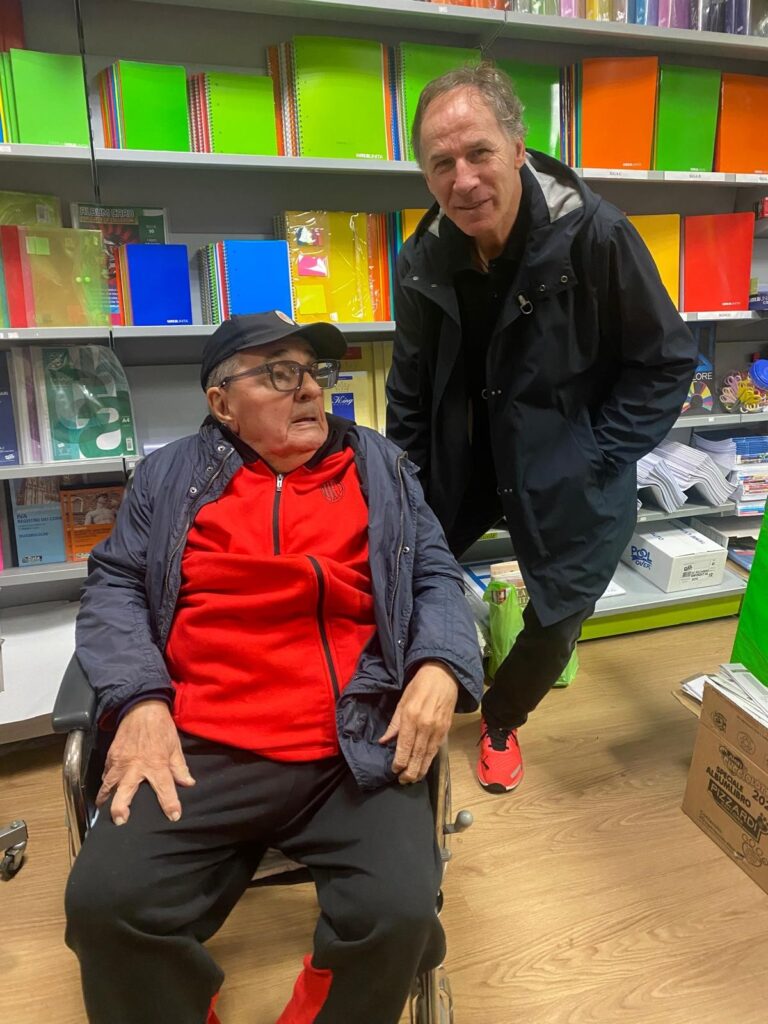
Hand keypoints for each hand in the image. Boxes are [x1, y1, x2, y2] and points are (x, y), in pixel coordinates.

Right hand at [96, 700, 194, 825]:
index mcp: (156, 764)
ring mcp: (120, 761)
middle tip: (120, 820)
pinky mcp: (111, 755)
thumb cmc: (161, 727)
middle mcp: (136, 765)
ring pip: (109, 784)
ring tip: (105, 810)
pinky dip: (105, 783)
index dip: (170, 803)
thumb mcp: (175, 746)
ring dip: (106, 798)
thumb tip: (188, 784)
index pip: (165, 788)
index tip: (173, 816)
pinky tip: (105, 790)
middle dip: (120, 807)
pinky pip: (106, 773)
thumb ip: (180, 768)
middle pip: (125, 791)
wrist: (142, 708)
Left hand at [379, 661, 458, 784]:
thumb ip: (394, 723)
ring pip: (428, 755)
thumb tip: (384, 741)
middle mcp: (425, 725)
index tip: (394, 770)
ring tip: (413, 779)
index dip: (399, 761)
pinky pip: (436, 749)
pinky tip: (424, 767)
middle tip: (403, 781)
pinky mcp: (446, 729)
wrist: (443, 675)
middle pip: (417, 754)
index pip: (404, 745)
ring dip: (420, 769)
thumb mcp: (402, 701)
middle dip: (410, 771)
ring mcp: (437, 728)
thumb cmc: (419, 685)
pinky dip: (430, 760)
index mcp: (411, 716)